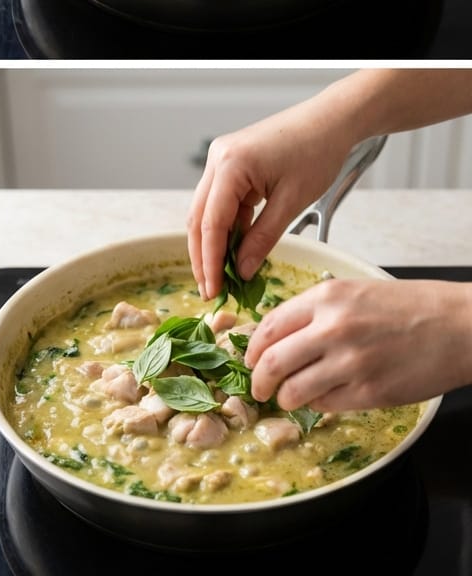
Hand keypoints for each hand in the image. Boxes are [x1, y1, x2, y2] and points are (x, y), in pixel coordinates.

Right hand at [186, 105, 353, 300]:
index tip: (215, 290)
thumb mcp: (292, 201)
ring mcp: (221, 160)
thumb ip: (263, 238)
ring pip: (206, 210)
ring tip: (221, 276)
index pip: (210, 223)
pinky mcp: (231, 163)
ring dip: (212, 243)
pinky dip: (226, 227)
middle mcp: (217, 160)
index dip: (210, 261)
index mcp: (230, 165)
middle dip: (203, 256)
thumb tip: (243, 270)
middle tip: (211, 290)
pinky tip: (235, 251)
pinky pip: (222, 201)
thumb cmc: (317, 152)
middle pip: (198, 217)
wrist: (331, 120)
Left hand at [245, 278, 471, 410]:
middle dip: (257, 380)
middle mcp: (332, 328)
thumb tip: (276, 336)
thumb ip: (313, 312)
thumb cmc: (407, 307)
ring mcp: (351, 362)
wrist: (458, 326)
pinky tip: (321, 399)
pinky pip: (326, 404)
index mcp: (325, 298)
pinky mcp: (370, 392)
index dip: (251, 348)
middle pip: (272, 361)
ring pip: (294, 390)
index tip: (248, 358)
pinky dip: (316, 405)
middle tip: (257, 388)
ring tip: (287, 398)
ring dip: (284, 398)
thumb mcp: (351, 293)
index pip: (268, 327)